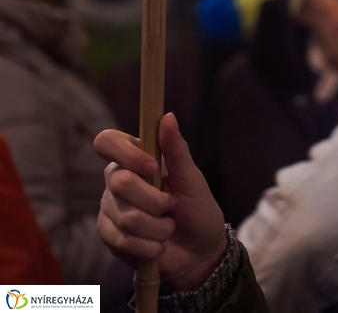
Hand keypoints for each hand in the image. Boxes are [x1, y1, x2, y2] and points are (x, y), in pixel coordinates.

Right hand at [95, 112, 227, 291]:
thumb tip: (167, 116)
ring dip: (156, 228)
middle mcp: (117, 179)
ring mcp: (109, 208)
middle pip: (119, 182)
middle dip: (154, 201)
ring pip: (124, 216)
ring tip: (168, 228)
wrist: (198, 252)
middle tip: (171, 207)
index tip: (152, 167)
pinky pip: (121, 240)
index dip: (127, 154)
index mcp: (135, 158)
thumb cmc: (197, 209)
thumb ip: (176, 150)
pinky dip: (147, 246)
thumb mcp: (191, 179)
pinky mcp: (108, 235)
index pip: (108, 142)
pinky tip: (158, 245)